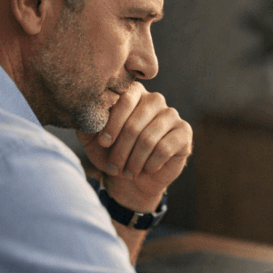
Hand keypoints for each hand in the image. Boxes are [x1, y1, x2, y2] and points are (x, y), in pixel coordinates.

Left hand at [76, 83, 191, 212]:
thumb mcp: (92, 137)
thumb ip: (89, 119)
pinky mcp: (184, 132)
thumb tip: (89, 107)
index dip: (112, 124)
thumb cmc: (110, 154)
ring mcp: (171, 114)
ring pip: (149, 138)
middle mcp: (154, 99)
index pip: (124, 99)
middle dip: (121, 149)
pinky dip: (151, 163)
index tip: (103, 143)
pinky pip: (165, 148)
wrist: (131, 179)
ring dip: (134, 160)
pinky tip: (146, 169)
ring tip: (127, 172)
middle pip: (135, 124)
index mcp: (132, 93)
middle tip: (113, 167)